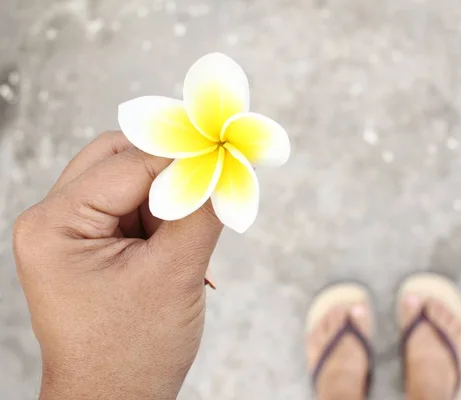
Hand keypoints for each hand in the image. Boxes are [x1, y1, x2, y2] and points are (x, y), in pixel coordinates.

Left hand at [13, 131, 222, 398]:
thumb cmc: (133, 352)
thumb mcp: (174, 275)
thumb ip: (202, 211)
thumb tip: (227, 163)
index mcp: (56, 225)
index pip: (129, 163)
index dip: (183, 155)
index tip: (229, 148)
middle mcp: (54, 220)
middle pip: (120, 158)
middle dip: (172, 169)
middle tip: (215, 178)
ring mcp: (72, 232)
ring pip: (131, 181)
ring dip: (171, 196)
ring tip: (189, 240)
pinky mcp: (92, 244)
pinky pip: (134, 207)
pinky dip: (166, 215)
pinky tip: (180, 247)